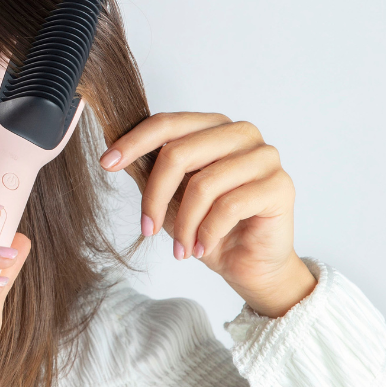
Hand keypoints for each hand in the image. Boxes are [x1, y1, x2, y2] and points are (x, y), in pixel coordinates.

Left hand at [99, 112, 316, 317]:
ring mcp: (264, 157)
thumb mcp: (169, 197)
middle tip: (146, 229)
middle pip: (179, 153)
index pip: (168, 123)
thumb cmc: (207, 226)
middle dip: (154, 197)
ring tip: (180, 248)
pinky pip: (229, 206)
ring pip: (203, 184)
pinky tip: (201, 247)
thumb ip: (149, 171)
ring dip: (183, 224)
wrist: (247, 263)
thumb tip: (113, 154)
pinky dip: (207, 232)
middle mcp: (241, 134)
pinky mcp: (279, 186)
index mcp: (213, 128)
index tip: (106, 163)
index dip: (134, 142)